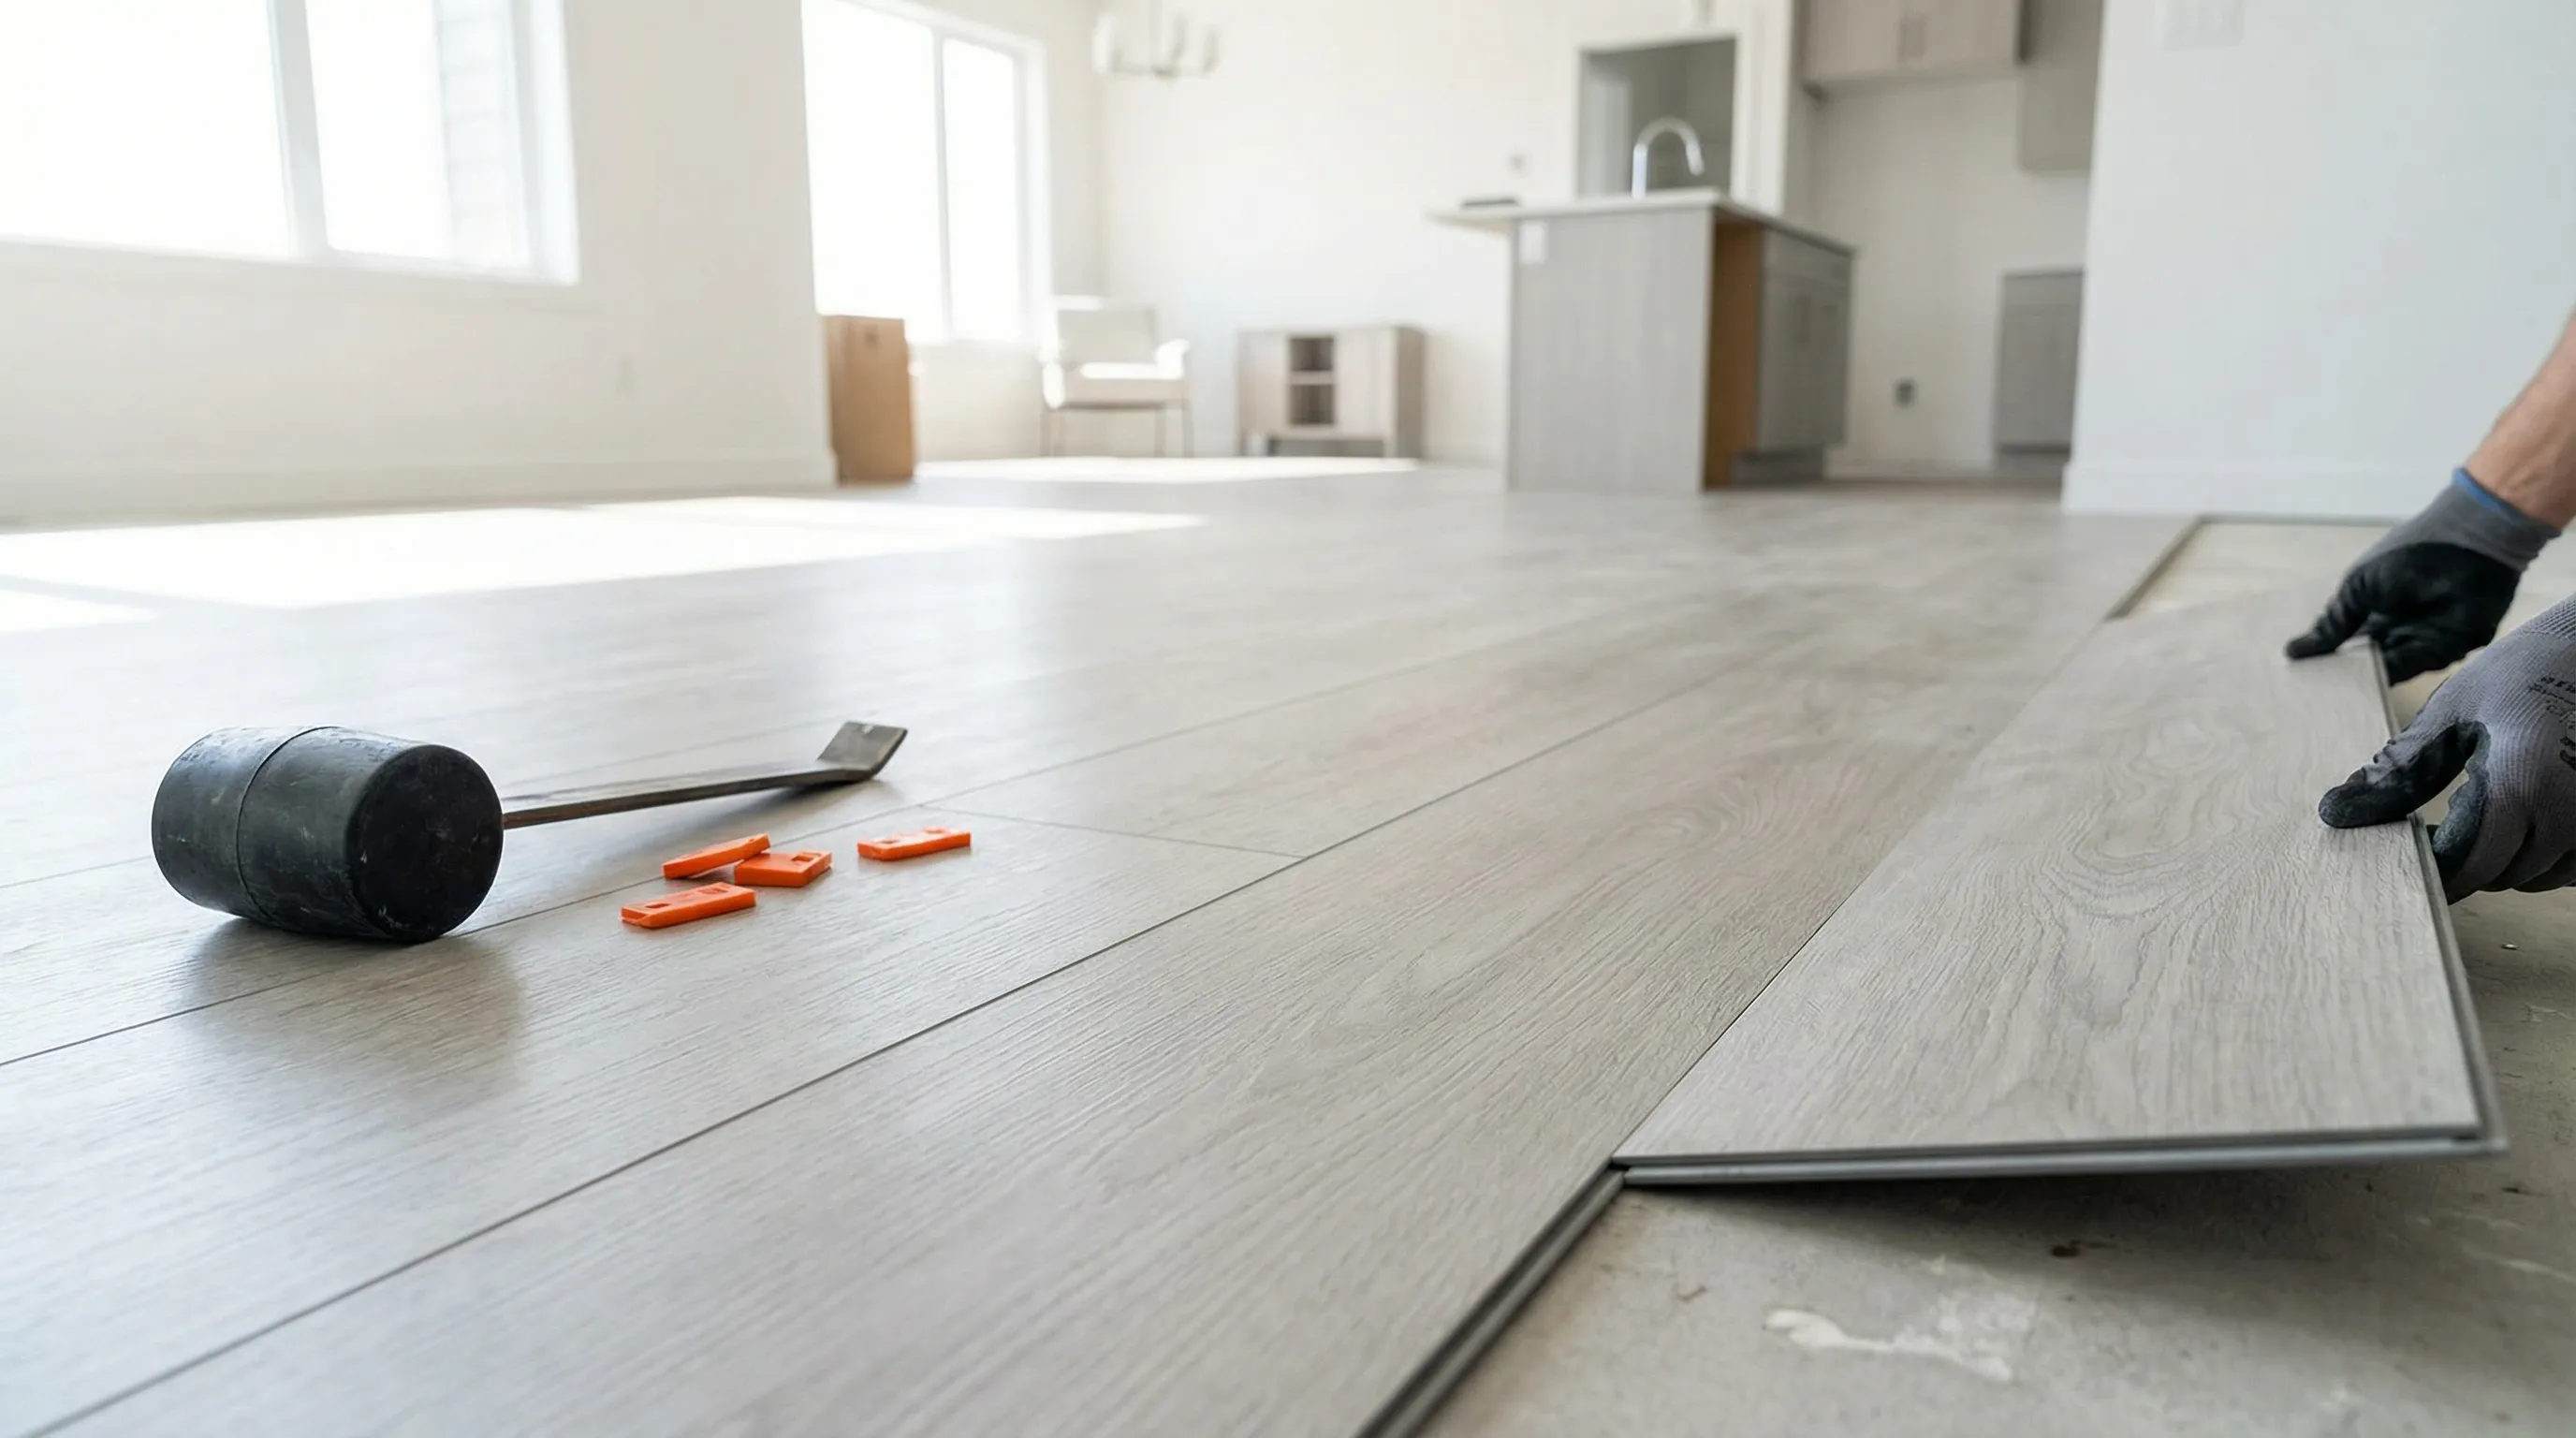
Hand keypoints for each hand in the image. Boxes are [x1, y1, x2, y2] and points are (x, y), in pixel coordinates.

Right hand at [2284, 544, 2517, 682]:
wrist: (2466, 544)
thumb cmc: (2406, 555)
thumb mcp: (2358, 587)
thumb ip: (2334, 624)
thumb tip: (2293, 653)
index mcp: (2374, 610)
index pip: (2346, 643)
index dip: (2326, 659)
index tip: (2300, 678)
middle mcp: (2396, 628)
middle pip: (2366, 661)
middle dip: (2344, 676)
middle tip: (2311, 697)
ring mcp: (2421, 640)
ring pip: (2387, 669)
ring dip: (2363, 681)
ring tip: (2330, 696)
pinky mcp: (2446, 649)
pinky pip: (2413, 668)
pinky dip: (2389, 677)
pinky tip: (2362, 685)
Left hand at [2317, 601, 2575, 898]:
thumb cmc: (2525, 669)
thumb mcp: (2453, 711)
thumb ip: (2400, 769)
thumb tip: (2336, 811)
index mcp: (2519, 787)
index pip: (2466, 865)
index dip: (2432, 866)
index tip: (2410, 844)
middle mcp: (2567, 815)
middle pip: (2499, 875)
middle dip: (2465, 856)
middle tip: (2447, 813)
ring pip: (2537, 877)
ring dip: (2507, 858)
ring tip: (2492, 803)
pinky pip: (2570, 867)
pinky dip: (2544, 852)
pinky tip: (2530, 810)